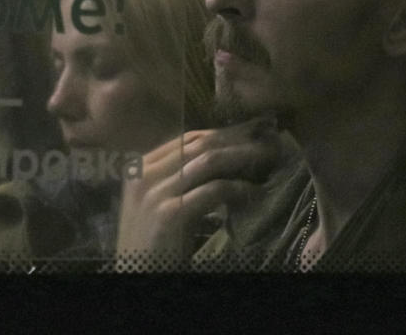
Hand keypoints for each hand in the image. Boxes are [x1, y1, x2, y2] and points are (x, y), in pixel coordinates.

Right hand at [115, 117, 281, 268]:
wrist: (137, 272)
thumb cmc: (152, 240)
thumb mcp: (160, 200)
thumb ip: (180, 178)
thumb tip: (224, 157)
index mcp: (140, 166)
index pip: (188, 138)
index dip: (223, 133)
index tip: (251, 133)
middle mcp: (144, 173)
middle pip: (200, 144)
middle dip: (238, 140)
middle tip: (268, 142)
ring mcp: (155, 193)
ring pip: (208, 161)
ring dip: (243, 158)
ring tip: (267, 160)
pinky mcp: (170, 214)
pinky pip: (213, 191)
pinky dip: (238, 188)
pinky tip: (255, 192)